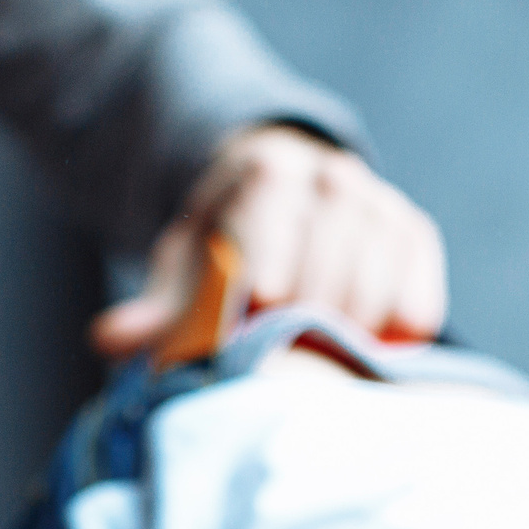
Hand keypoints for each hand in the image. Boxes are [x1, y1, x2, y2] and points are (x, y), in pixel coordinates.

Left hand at [90, 124, 446, 357]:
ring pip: (378, 276)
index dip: (264, 285)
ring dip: (352, 327)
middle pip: (328, 259)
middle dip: (306, 315)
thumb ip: (156, 308)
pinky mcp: (414, 235)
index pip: (272, 236)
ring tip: (326, 356)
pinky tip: (372, 346)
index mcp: (267, 172)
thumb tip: (111, 340)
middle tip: (290, 354)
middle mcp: (331, 177)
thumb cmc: (226, 250)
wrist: (282, 206)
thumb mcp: (185, 270)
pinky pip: (417, 293)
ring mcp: (378, 203)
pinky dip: (398, 327)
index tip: (261, 316)